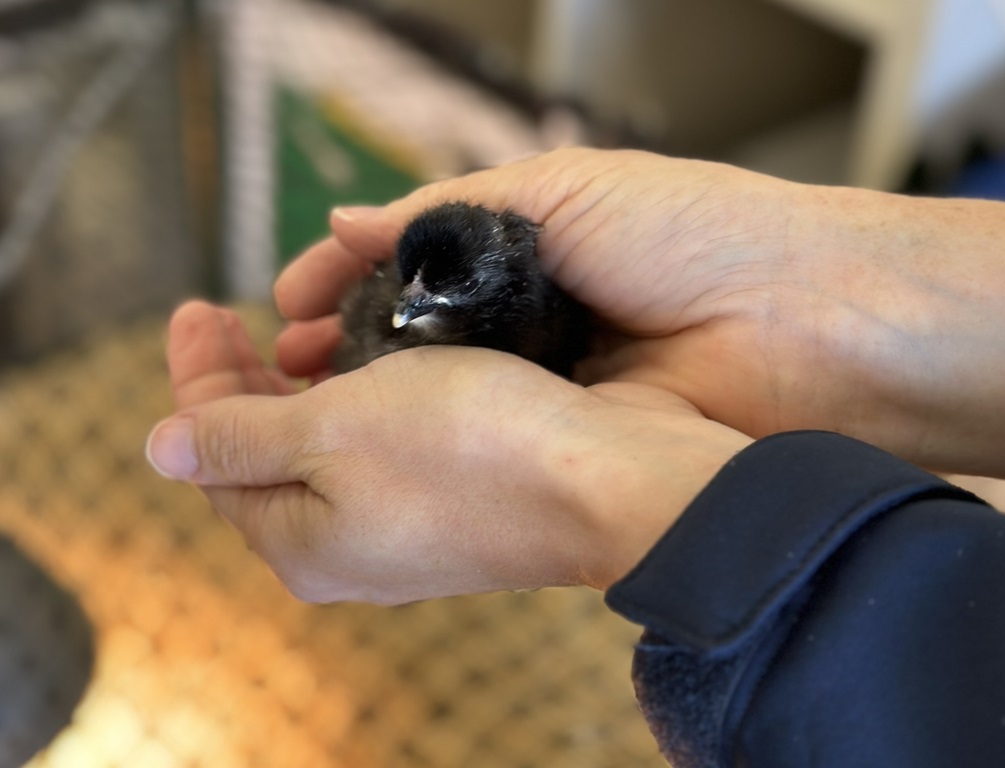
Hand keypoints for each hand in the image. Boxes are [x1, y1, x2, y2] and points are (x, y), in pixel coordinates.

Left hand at [147, 301, 751, 603]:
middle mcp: (347, 550)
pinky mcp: (452, 508)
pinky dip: (357, 403)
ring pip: (324, 453)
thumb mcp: (333, 430)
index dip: (194, 378)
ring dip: (299, 389)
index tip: (194, 308)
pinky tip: (368, 365)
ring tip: (292, 331)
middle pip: (265, 457)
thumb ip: (240, 439)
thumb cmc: (470, 448)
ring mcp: (403, 533)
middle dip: (237, 381)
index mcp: (300, 539)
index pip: (215, 454)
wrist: (606, 482)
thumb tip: (159, 450)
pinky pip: (378, 453)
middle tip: (222, 313)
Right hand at [277, 148, 1004, 477]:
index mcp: (527, 251)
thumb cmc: (690, 233)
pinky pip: (483, 437)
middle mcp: (531, 321)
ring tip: (303, 404)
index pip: (409, 266)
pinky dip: (429, 436)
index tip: (286, 302)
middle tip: (281, 365)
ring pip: (438, 394)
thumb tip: (351, 223)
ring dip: (373, 400)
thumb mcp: (556, 193)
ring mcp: (546, 385)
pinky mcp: (566, 439)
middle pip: (415, 338)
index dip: (344, 279)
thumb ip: (449, 213)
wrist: (792, 321)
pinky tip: (377, 438)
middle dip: (343, 347)